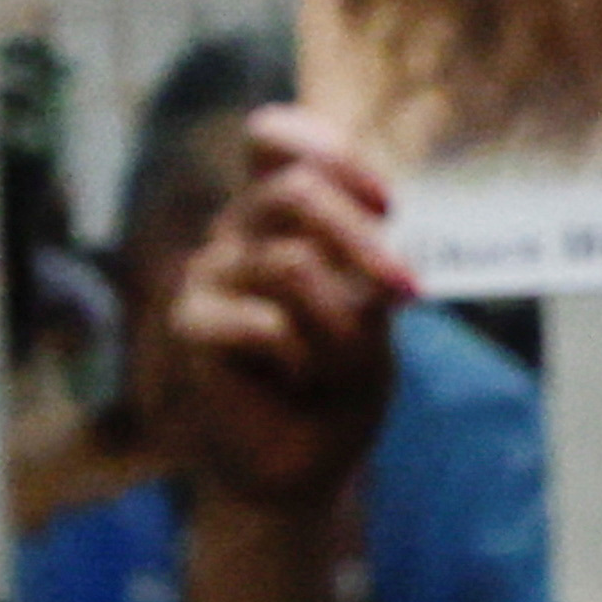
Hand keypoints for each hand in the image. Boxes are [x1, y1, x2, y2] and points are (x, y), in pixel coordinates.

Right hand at [161, 109, 408, 517]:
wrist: (301, 464)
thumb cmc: (339, 385)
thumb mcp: (372, 316)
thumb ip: (369, 264)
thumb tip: (382, 227)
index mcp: (277, 215)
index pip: (273, 136)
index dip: (331, 152)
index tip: (388, 206)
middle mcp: (237, 232)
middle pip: (293, 189)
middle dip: (362, 241)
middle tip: (409, 294)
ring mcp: (209, 274)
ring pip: (291, 264)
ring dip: (339, 327)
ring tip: (340, 370)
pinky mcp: (191, 324)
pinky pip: (266, 322)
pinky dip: (304, 359)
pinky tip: (297, 382)